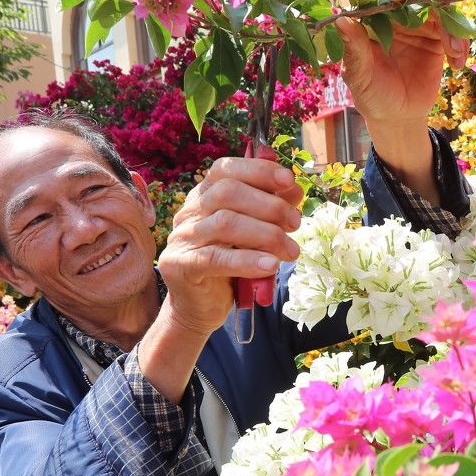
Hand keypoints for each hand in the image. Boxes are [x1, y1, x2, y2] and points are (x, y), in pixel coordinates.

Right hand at [156, 156, 303, 336]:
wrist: (201, 307)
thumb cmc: (230, 266)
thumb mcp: (254, 235)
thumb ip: (270, 211)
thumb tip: (295, 190)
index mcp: (205, 196)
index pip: (225, 169)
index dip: (258, 170)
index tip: (289, 180)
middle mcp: (190, 212)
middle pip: (228, 193)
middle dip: (269, 205)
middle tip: (295, 223)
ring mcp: (183, 238)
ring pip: (225, 223)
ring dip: (266, 234)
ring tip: (290, 251)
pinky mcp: (180, 265)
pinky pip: (215, 258)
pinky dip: (247, 261)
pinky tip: (270, 266)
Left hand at [334, 0, 468, 127]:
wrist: (397, 116)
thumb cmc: (371, 95)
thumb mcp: (360, 76)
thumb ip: (354, 49)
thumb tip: (341, 19)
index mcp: (372, 19)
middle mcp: (395, 17)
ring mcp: (418, 26)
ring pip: (439, 8)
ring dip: (451, 25)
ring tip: (452, 51)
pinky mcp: (437, 39)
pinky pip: (454, 31)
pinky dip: (460, 44)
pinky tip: (457, 64)